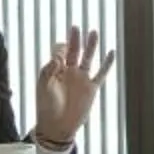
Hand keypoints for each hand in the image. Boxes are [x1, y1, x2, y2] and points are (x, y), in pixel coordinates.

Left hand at [34, 26, 114, 145]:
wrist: (57, 126)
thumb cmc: (46, 106)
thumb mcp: (43, 86)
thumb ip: (48, 70)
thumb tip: (58, 57)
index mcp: (55, 70)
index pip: (59, 52)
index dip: (59, 50)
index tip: (60, 58)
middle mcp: (69, 72)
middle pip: (73, 50)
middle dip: (74, 39)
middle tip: (75, 27)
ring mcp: (81, 79)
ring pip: (88, 58)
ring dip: (90, 46)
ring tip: (93, 32)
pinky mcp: (91, 88)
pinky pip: (101, 73)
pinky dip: (106, 63)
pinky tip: (110, 52)